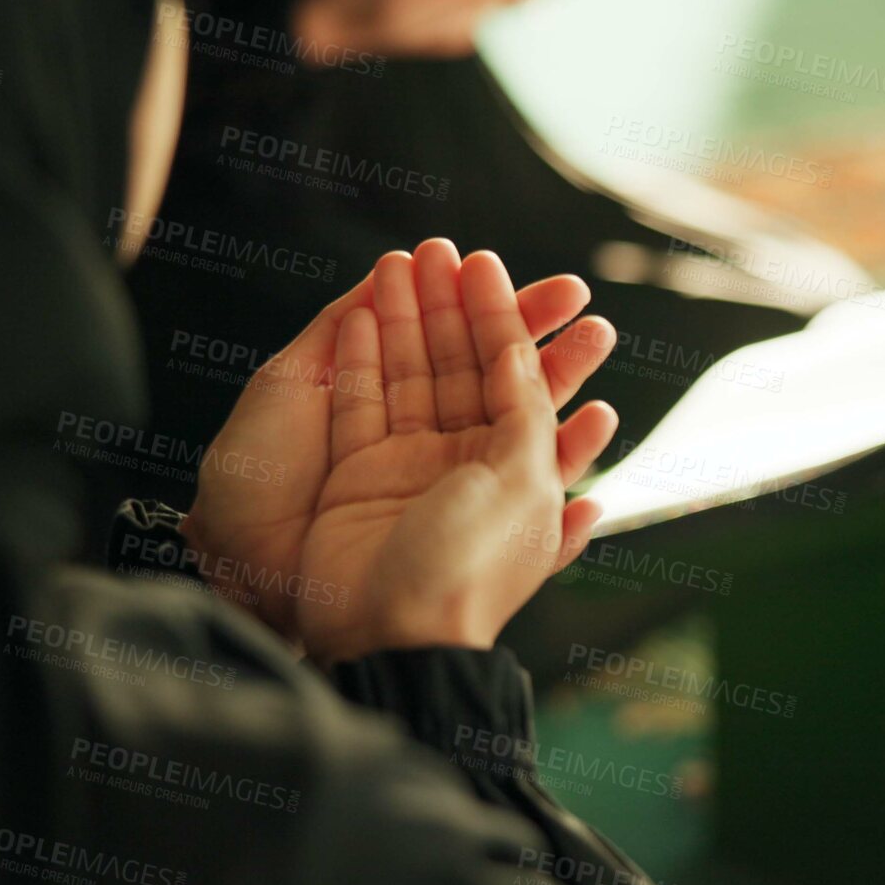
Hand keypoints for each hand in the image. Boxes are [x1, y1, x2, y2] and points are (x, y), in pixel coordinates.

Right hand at [294, 241, 617, 663]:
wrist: (393, 635)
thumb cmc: (468, 567)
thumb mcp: (524, 483)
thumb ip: (527, 412)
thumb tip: (524, 354)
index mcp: (518, 468)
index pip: (511, 373)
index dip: (500, 314)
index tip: (484, 263)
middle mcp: (464, 465)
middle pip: (458, 367)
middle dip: (449, 306)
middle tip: (438, 248)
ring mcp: (407, 469)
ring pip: (408, 377)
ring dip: (403, 319)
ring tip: (397, 261)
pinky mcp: (356, 478)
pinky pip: (358, 406)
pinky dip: (359, 360)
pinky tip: (358, 312)